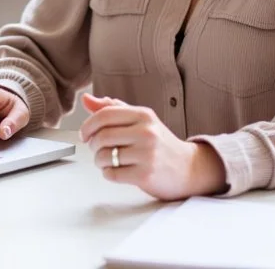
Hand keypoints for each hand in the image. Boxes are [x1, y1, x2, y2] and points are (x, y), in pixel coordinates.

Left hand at [79, 94, 225, 200]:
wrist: (189, 168)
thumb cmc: (160, 143)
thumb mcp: (141, 120)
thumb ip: (113, 109)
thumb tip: (86, 99)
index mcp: (144, 114)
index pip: (105, 114)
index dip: (88, 125)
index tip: (85, 134)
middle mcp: (146, 132)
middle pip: (102, 136)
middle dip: (93, 145)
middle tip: (97, 149)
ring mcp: (147, 154)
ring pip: (104, 156)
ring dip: (100, 161)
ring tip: (108, 161)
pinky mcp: (145, 175)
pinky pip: (112, 174)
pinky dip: (108, 174)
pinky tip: (118, 171)